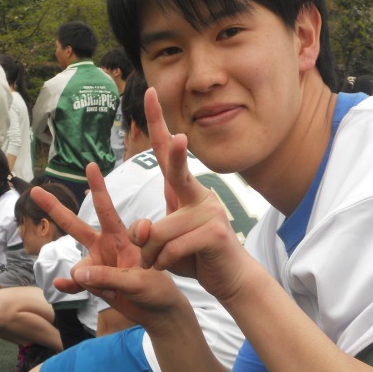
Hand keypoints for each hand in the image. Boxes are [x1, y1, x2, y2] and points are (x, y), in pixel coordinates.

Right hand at [30, 163, 183, 329]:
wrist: (158, 310)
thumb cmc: (157, 288)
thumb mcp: (138, 281)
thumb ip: (109, 276)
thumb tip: (76, 274)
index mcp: (121, 237)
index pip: (106, 209)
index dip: (98, 188)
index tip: (90, 165)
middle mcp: (106, 246)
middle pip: (75, 226)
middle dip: (55, 209)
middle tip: (36, 190)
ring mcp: (99, 264)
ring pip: (79, 267)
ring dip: (90, 281)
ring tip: (112, 291)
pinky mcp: (94, 283)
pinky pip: (76, 283)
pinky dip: (70, 286)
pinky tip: (61, 286)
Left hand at [129, 88, 252, 301]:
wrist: (230, 279)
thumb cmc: (195, 256)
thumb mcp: (163, 243)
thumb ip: (148, 233)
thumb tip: (142, 228)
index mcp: (186, 191)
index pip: (168, 152)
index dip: (157, 123)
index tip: (150, 92)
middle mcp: (200, 194)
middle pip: (176, 171)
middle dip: (177, 152)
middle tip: (182, 136)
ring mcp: (211, 212)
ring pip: (159, 230)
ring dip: (151, 254)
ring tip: (160, 263)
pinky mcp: (215, 233)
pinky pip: (172, 247)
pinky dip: (165, 262)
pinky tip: (173, 265)